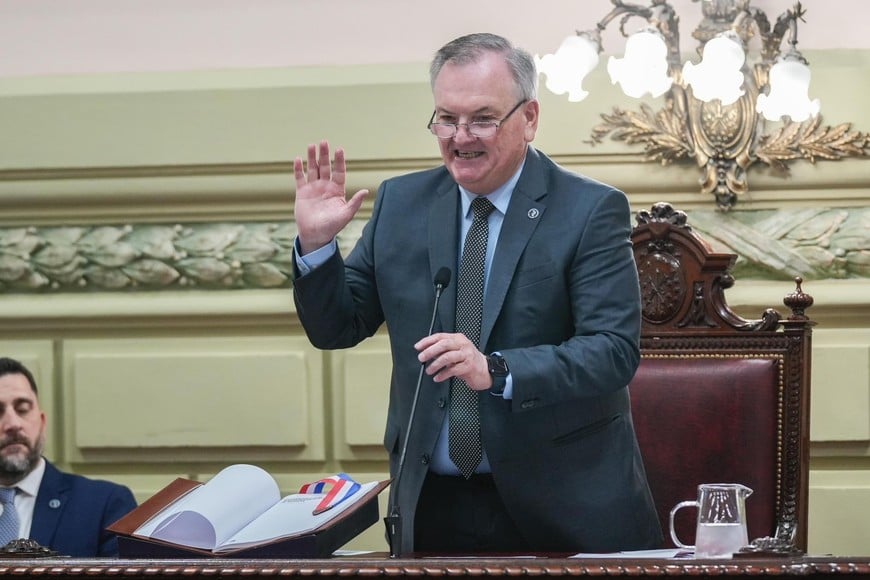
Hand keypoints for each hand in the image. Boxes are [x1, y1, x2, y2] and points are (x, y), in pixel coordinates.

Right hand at [293, 140, 368, 254]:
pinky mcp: (302, 192)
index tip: (339, 149)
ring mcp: (313, 188)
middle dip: (324, 154)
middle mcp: (325, 186)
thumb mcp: (346, 215)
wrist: (315, 235)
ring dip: (312, 158)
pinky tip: (298, 159)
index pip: (339, 171)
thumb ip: (355, 202)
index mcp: (337, 190)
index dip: (339, 161)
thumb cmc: (332, 227)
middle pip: (325, 166)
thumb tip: (366, 191)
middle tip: (324, 142)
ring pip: (313, 169)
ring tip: (311, 146)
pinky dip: (298, 169)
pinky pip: (300, 178)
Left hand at [415, 333, 490, 389]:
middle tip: (421, 358)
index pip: (440, 336)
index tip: (418, 347)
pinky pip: (453, 370)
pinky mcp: (469, 366)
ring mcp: (467, 355)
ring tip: (429, 370)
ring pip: (447, 357)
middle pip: (444, 344)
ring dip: (435, 364)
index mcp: (458, 338)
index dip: (427, 341)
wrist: (486, 370)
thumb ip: (443, 351)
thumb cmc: (468, 361)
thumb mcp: (456, 352)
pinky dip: (443, 374)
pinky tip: (438, 377)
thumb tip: (426, 353)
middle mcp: (463, 344)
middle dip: (430, 351)